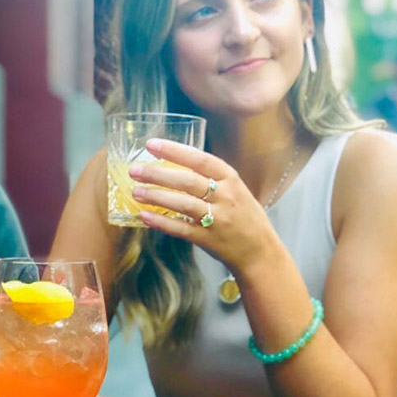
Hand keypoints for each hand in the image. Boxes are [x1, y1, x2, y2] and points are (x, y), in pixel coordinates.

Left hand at [127, 138, 275, 269]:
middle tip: (135, 170)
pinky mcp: (209, 239)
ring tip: (136, 191)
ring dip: (156, 196)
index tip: (151, 144)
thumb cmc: (244, 216)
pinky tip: (144, 215)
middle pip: (187, 181)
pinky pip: (181, 229)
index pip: (200, 159)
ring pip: (183, 204)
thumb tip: (174, 161)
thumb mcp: (235, 189)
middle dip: (158, 174)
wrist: (260, 252)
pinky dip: (161, 222)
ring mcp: (218, 219)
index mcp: (231, 179)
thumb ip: (210, 177)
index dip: (174, 151)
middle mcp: (225, 197)